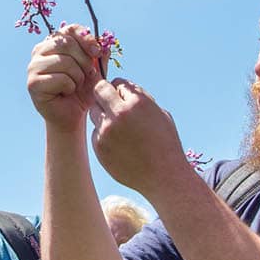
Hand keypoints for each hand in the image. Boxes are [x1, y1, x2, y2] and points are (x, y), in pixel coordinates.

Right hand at [27, 24, 105, 131]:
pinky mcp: (33, 83)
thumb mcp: (95, 70)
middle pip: (67, 43)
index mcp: (53, 43)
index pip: (69, 29)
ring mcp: (33, 66)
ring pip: (64, 62)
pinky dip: (70, 87)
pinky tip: (66, 93)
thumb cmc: (82, 91)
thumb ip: (99, 55)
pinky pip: (60, 78)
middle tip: (87, 75)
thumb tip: (106, 45)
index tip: (97, 52)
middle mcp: (40, 51)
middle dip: (84, 61)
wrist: (73, 115)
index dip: (86, 38)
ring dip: (78, 76)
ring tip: (75, 85)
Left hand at [89, 78, 190, 192]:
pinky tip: (119, 145)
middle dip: (105, 94)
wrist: (163, 177)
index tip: (125, 98)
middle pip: (98, 90)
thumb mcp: (160, 114)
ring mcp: (106, 131)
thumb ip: (140, 99)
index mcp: (138, 102)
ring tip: (120, 129)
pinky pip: (95, 132)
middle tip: (112, 105)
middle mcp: (119, 113)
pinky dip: (103, 134)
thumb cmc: (166, 144)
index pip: (118, 82)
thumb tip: (122, 88)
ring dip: (103, 115)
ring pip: (93, 112)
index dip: (121, 90)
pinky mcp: (99, 146)